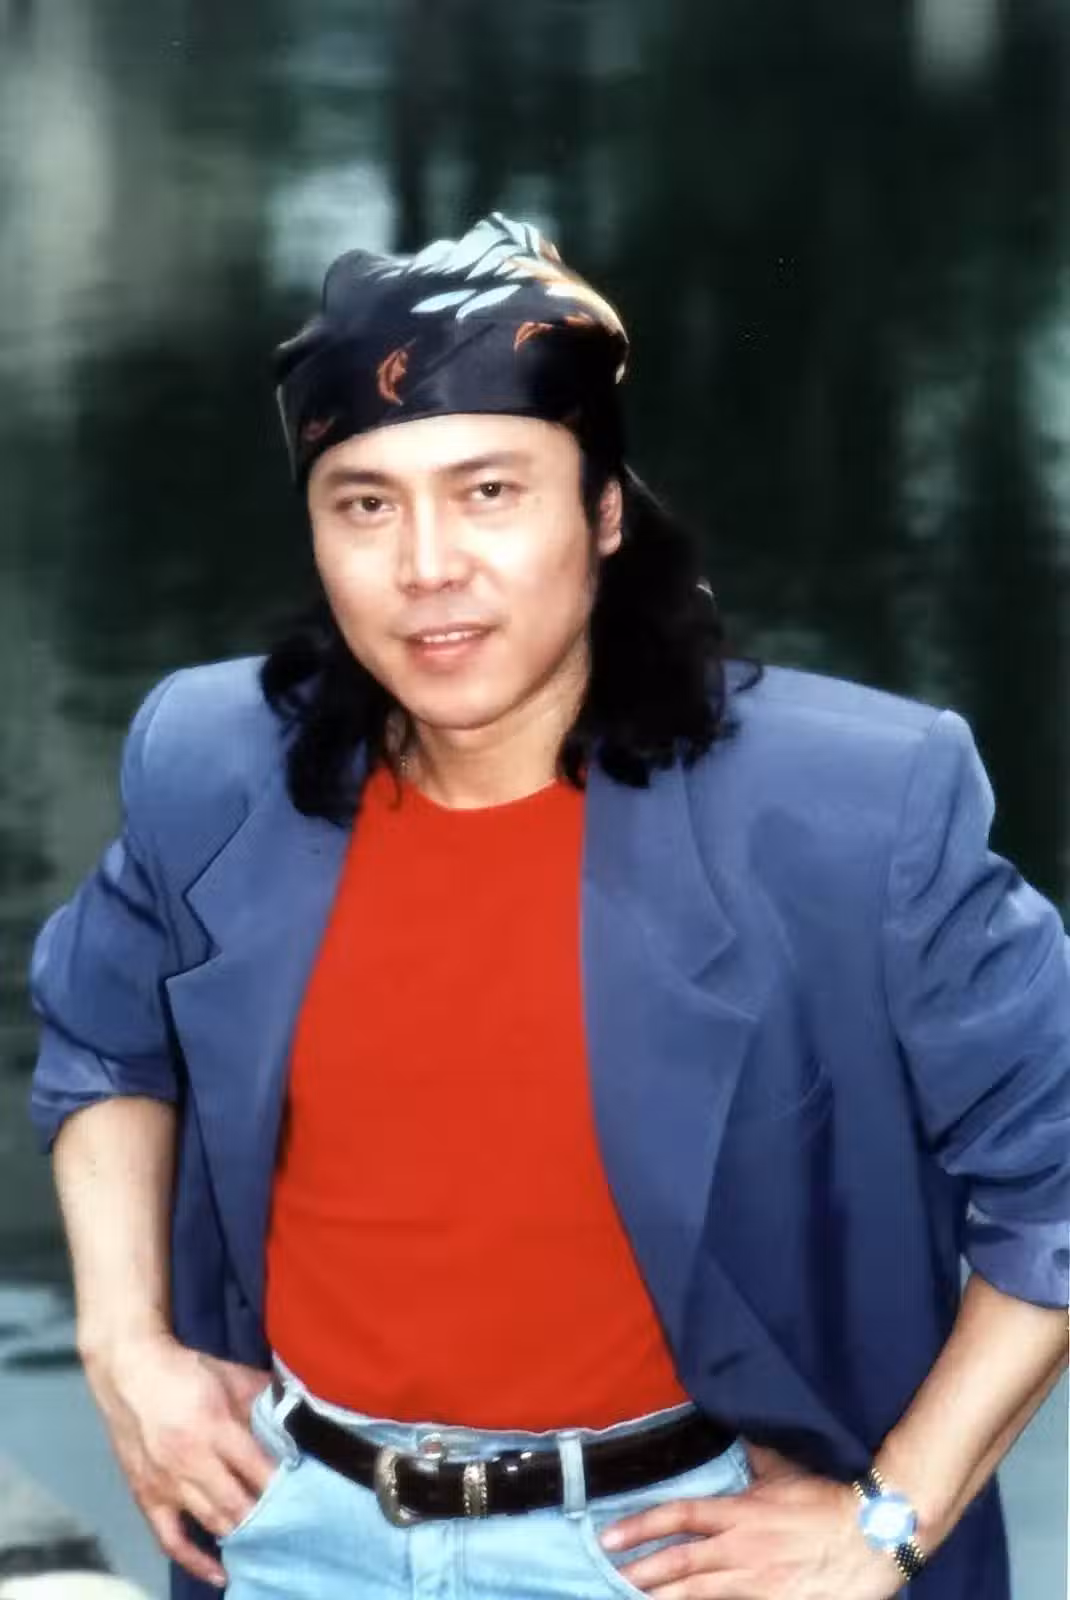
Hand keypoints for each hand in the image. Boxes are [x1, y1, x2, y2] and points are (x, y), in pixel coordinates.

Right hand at [81, 1328, 275, 1587]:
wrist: (129, 1373)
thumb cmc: (185, 1372)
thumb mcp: (230, 1376)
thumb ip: (263, 1397)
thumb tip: (296, 1413)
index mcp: (215, 1426)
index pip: (257, 1468)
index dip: (282, 1486)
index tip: (306, 1496)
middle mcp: (191, 1460)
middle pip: (237, 1502)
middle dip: (268, 1517)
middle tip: (294, 1526)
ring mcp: (167, 1483)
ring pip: (212, 1521)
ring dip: (242, 1535)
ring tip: (269, 1543)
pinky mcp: (147, 1497)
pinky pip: (171, 1540)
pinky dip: (195, 1561)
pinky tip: (220, 1573)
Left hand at [595, 1441, 908, 1598]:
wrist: (873, 1535)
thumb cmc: (829, 1500)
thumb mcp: (784, 1471)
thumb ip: (755, 1459)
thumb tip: (738, 1438)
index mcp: (740, 1511)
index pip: (679, 1516)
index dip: (641, 1526)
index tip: (609, 1536)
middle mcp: (740, 1549)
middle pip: (678, 1562)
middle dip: (639, 1572)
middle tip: (606, 1577)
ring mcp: (756, 1583)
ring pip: (695, 1594)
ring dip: (660, 1597)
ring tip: (629, 1598)